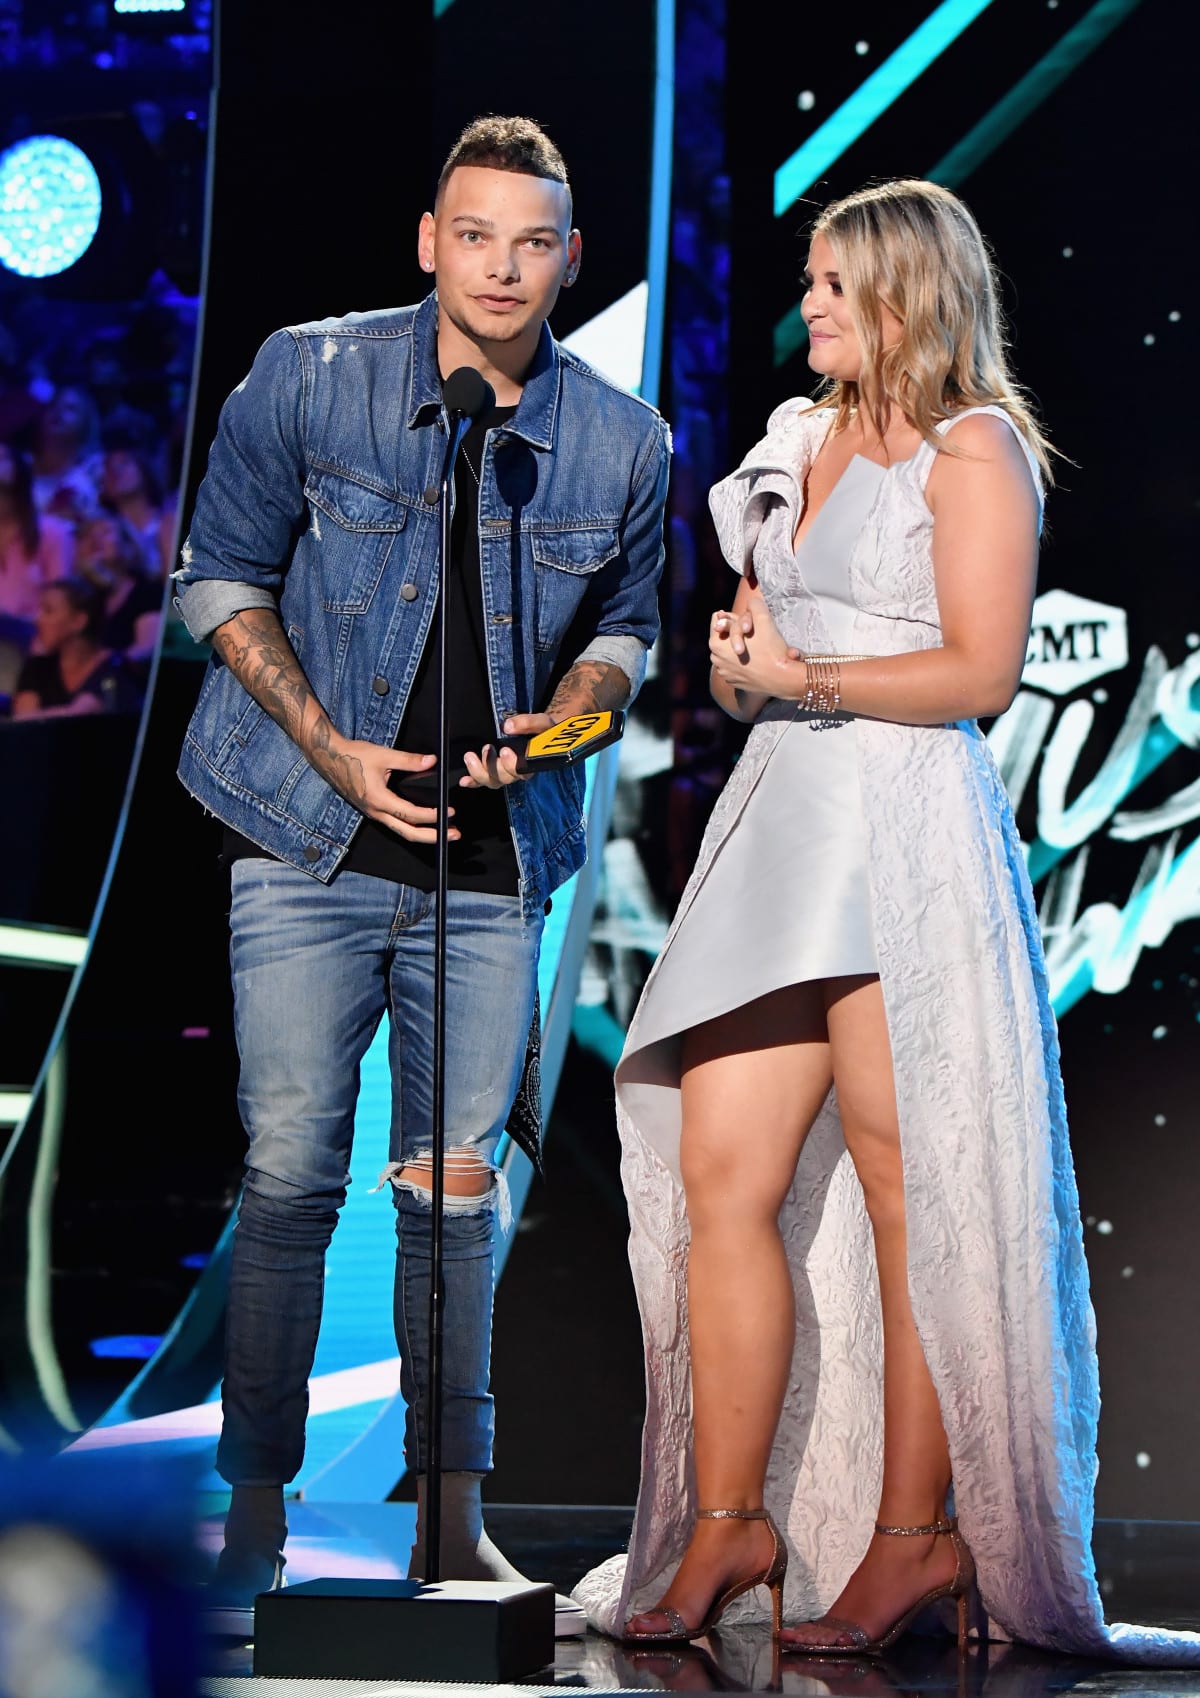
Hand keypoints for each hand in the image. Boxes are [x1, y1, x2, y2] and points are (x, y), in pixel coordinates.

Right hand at [311, 734, 458, 841]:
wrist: (329, 758)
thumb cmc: (354, 756)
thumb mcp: (383, 755)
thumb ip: (409, 760)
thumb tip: (432, 761)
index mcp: (379, 800)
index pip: (410, 814)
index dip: (432, 815)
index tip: (449, 812)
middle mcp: (376, 812)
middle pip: (408, 833)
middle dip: (433, 836)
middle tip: (454, 835)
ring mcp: (374, 814)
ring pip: (402, 832)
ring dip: (424, 835)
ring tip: (444, 834)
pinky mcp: (373, 811)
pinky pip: (395, 826)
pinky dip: (412, 828)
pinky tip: (424, 825)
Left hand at [459, 711, 554, 788]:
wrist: (542, 733)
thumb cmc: (544, 730)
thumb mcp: (541, 722)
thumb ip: (528, 723)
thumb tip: (508, 726)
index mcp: (532, 763)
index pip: (523, 771)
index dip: (512, 764)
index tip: (505, 750)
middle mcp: (518, 772)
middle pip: (505, 778)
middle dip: (492, 765)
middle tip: (487, 748)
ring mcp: (505, 773)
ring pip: (492, 781)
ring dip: (479, 772)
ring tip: (470, 757)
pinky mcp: (494, 771)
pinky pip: (483, 781)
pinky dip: (473, 781)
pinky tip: (464, 781)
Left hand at [709, 594, 802, 695]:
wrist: (783, 678)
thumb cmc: (771, 648)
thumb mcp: (763, 618)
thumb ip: (753, 604)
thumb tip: (750, 603)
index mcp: (715, 644)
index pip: (717, 620)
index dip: (733, 618)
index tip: (747, 622)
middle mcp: (715, 661)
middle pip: (723, 637)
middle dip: (734, 633)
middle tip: (752, 633)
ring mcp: (724, 674)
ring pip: (728, 653)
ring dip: (738, 647)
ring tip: (756, 647)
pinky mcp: (734, 683)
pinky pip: (735, 667)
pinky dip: (742, 662)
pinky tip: (756, 660)